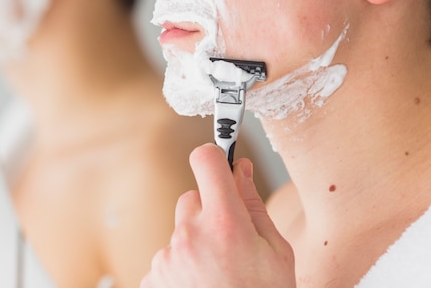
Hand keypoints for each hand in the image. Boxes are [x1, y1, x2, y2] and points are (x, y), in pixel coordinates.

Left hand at [141, 143, 295, 287]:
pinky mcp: (153, 276)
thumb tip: (241, 169)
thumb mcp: (276, 252)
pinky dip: (181, 265)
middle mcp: (189, 235)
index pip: (205, 160)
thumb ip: (254, 204)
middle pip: (192, 198)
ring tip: (218, 272)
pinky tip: (201, 284)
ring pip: (180, 230)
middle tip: (230, 240)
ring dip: (195, 241)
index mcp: (224, 223)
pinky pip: (168, 255)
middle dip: (209, 211)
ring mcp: (167, 257)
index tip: (220, 163)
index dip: (214, 157)